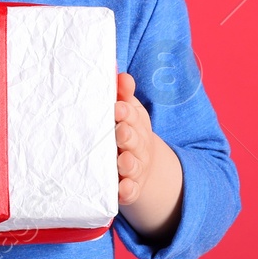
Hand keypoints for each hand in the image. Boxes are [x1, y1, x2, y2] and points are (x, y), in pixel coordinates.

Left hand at [115, 72, 157, 206]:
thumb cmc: (127, 131)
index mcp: (135, 124)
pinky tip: (122, 190)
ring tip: (122, 160)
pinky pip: (130, 192)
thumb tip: (113, 66)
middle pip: (134, 140)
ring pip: (132, 166)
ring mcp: (135, 168)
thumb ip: (122, 92)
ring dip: (128, 163)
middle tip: (120, 131)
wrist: (144, 169)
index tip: (117, 107)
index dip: (126, 112)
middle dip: (128, 135)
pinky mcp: (130, 189)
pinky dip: (127, 191)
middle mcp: (137, 146)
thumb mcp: (128, 111)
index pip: (133, 116)